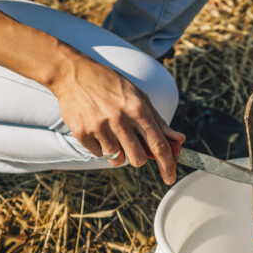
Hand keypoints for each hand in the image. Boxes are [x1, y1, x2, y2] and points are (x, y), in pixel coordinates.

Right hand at [50, 49, 184, 183]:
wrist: (74, 74)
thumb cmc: (111, 85)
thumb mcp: (139, 96)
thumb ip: (158, 121)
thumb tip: (178, 140)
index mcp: (138, 109)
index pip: (158, 145)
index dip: (168, 165)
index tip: (170, 178)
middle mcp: (119, 119)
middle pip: (138, 159)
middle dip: (139, 158)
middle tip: (133, 147)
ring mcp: (99, 127)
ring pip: (117, 159)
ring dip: (119, 153)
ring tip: (113, 134)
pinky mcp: (82, 133)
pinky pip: (98, 154)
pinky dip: (101, 147)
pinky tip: (97, 129)